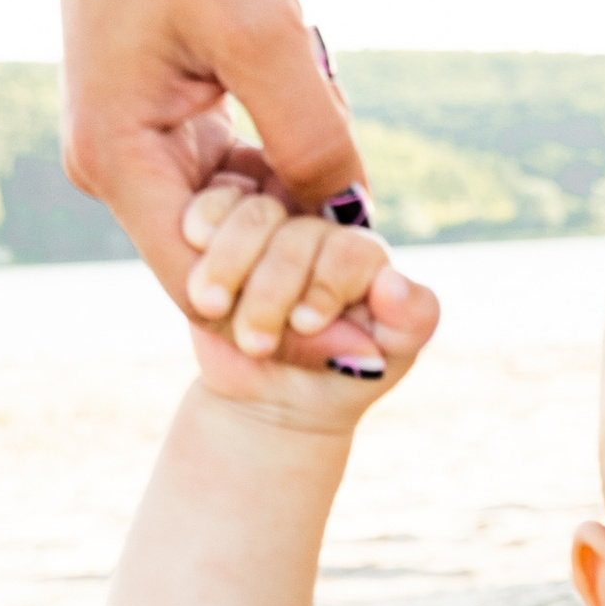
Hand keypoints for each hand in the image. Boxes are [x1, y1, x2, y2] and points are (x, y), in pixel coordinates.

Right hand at [56, 0, 372, 365]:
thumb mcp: (264, 30)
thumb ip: (310, 135)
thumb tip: (356, 220)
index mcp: (116, 158)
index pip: (204, 290)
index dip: (287, 328)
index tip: (366, 353)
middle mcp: (116, 162)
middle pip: (221, 265)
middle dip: (302, 286)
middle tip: (393, 316)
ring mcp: (139, 138)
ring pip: (236, 221)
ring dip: (302, 234)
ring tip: (381, 253)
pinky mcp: (167, 109)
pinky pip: (236, 174)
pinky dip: (289, 184)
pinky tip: (343, 176)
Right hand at [179, 179, 438, 414]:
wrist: (273, 398)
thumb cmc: (341, 376)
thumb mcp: (386, 359)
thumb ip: (411, 322)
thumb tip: (394, 285)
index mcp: (364, 253)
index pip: (349, 250)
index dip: (327, 285)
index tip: (306, 325)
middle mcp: (320, 227)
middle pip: (296, 234)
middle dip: (272, 292)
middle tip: (258, 343)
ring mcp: (269, 223)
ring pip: (253, 215)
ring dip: (231, 267)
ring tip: (214, 310)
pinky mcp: (222, 226)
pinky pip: (209, 207)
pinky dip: (201, 228)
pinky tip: (193, 256)